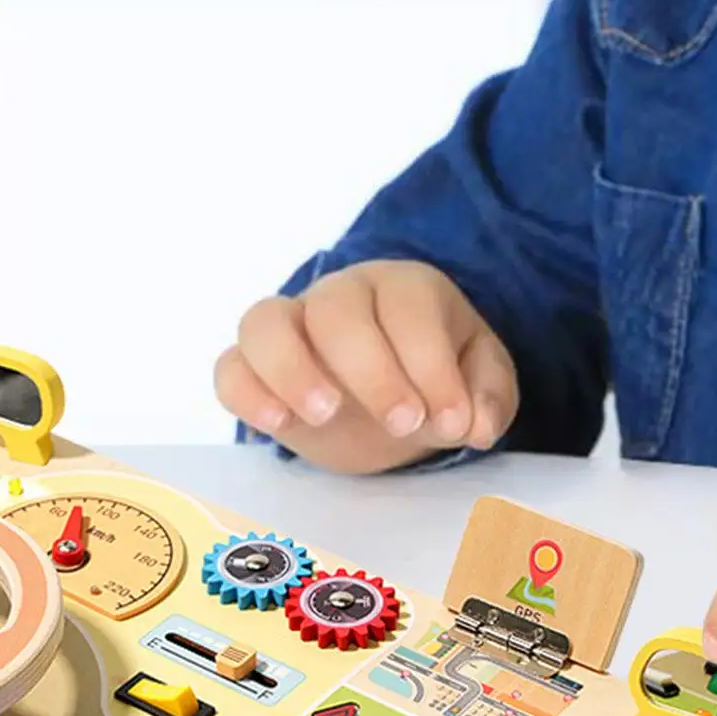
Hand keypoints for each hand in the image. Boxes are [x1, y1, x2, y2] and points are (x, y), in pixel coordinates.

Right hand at [214, 260, 518, 473]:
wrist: (384, 401)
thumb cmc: (430, 380)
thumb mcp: (478, 386)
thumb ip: (487, 398)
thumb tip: (476, 424)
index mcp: (402, 289)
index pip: (409, 307)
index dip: (431, 364)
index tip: (451, 421)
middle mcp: (339, 296)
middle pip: (336, 309)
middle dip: (371, 369)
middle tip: (401, 424)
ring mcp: (288, 329)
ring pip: (264, 322)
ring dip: (292, 369)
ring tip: (325, 416)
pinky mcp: (252, 369)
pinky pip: (229, 367)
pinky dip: (245, 393)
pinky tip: (278, 426)